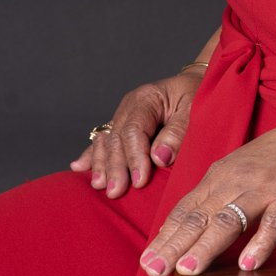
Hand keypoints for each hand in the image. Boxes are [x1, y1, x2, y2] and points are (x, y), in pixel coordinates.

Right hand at [70, 67, 205, 197]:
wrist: (195, 84)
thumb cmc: (197, 96)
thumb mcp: (195, 109)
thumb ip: (178, 132)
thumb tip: (159, 158)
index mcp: (147, 99)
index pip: (134, 130)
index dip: (135, 157)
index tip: (139, 181)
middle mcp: (130, 106)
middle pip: (116, 138)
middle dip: (115, 167)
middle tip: (115, 191)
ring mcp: (123, 115)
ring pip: (107, 141)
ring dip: (102, 164)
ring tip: (99, 185)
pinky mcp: (121, 125)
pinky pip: (103, 140)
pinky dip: (92, 155)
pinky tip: (78, 167)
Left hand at [138, 124, 275, 275]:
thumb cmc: (273, 163)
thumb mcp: (234, 173)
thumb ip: (209, 199)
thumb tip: (177, 230)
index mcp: (218, 178)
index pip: (185, 211)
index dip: (165, 237)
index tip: (146, 262)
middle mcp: (235, 182)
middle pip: (199, 217)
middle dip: (174, 245)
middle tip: (154, 271)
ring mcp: (263, 190)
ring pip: (230, 220)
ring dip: (207, 246)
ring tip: (189, 269)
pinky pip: (274, 222)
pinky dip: (261, 243)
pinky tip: (248, 264)